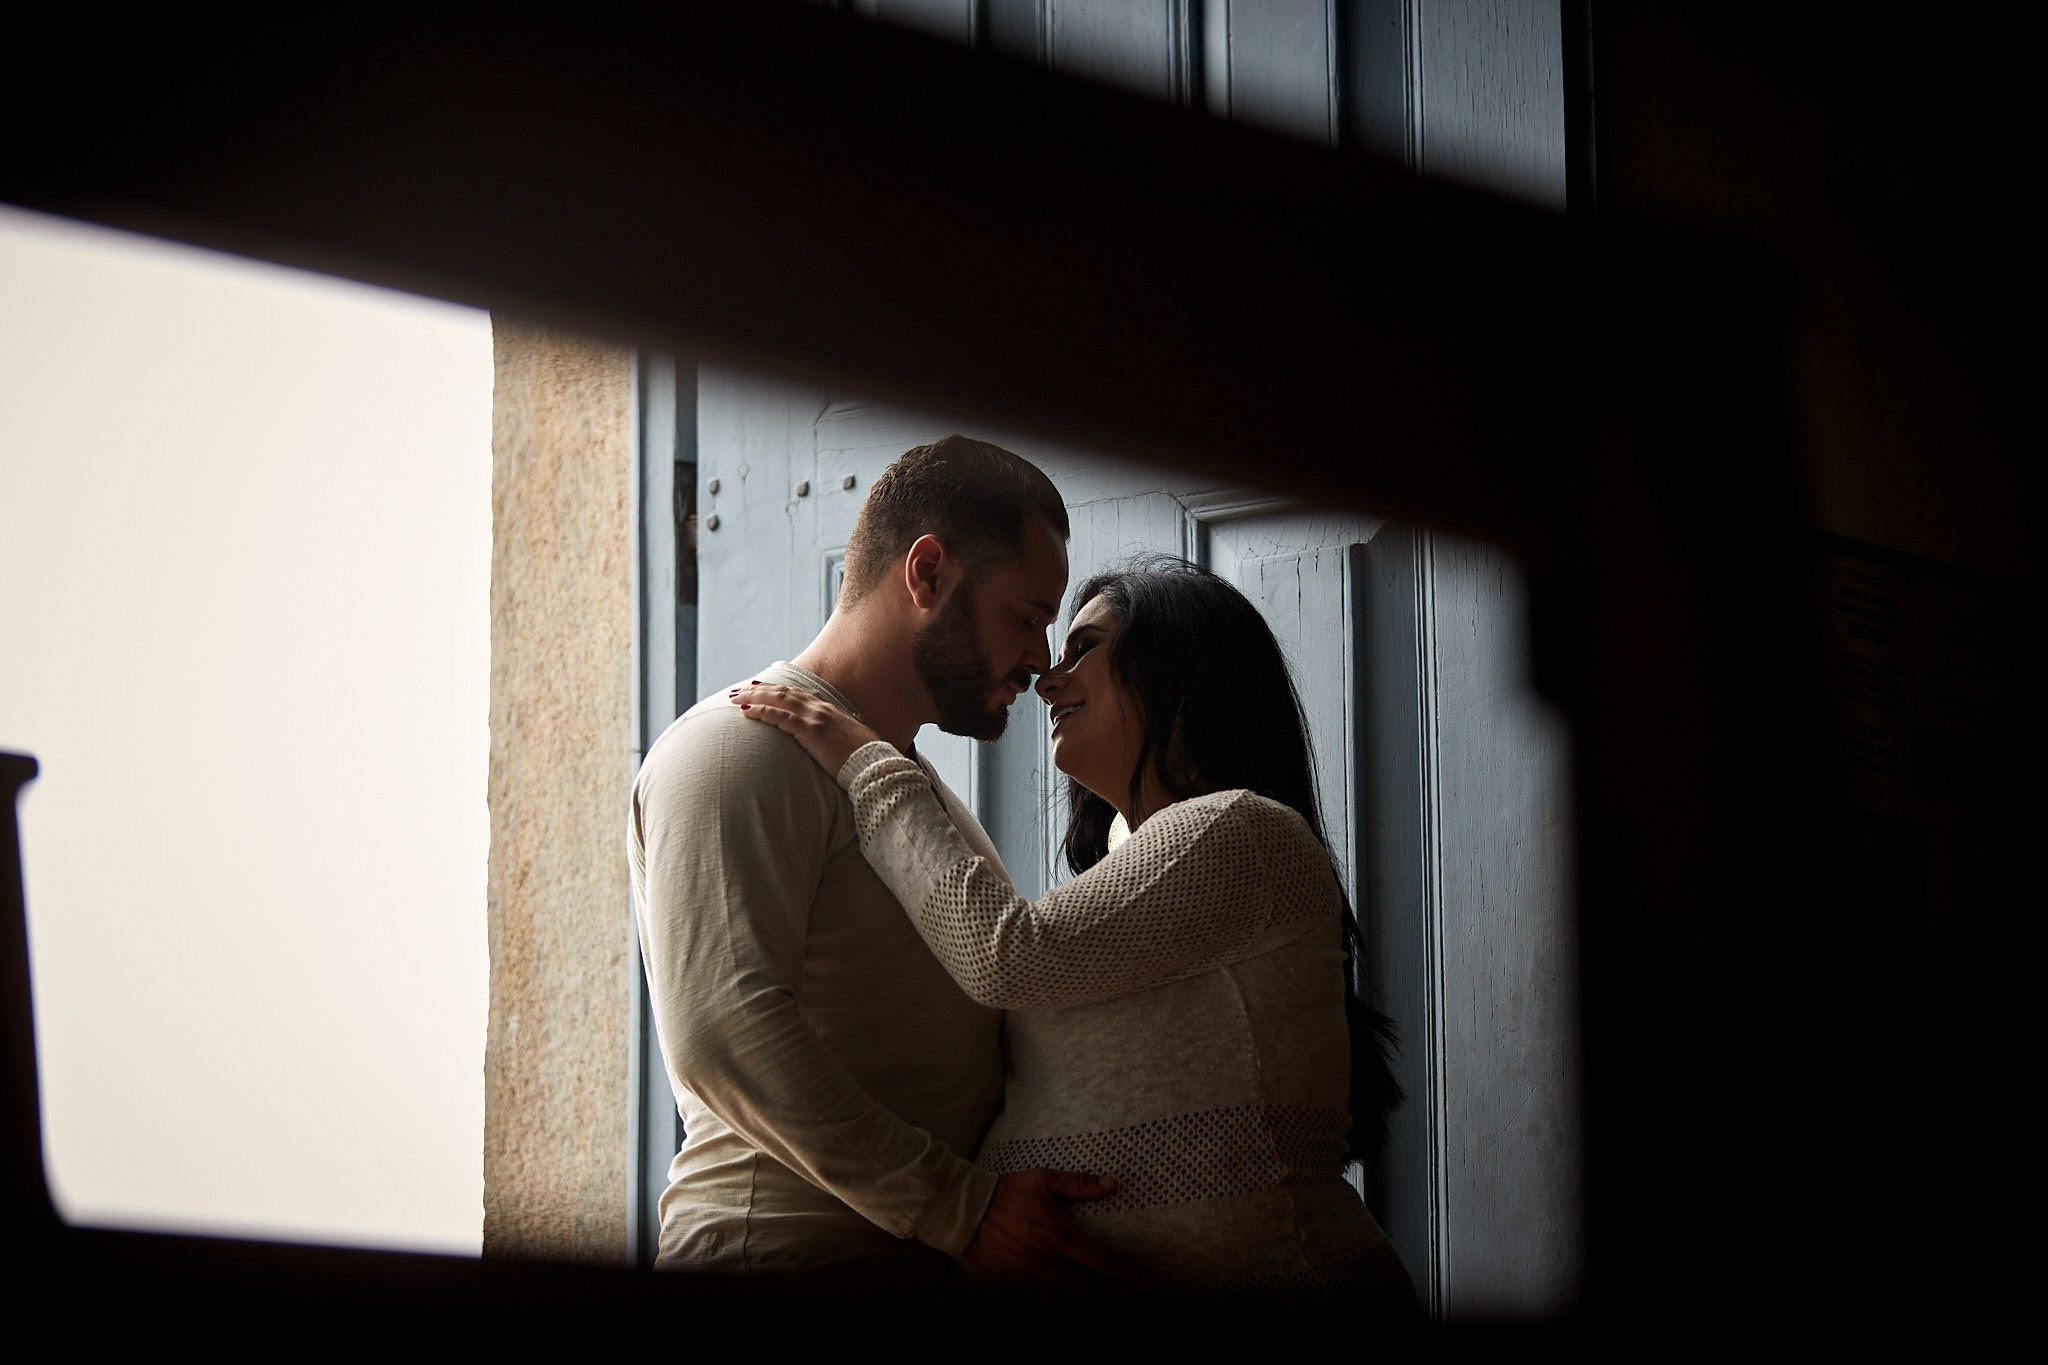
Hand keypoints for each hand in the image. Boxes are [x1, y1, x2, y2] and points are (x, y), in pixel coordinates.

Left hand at [730, 682, 881, 775]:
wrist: (876, 765)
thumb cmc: (865, 760)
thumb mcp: (849, 743)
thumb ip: (835, 739)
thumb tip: (829, 745)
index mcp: (830, 711)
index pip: (798, 695)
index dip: (777, 690)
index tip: (760, 688)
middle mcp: (821, 709)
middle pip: (784, 693)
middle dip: (759, 690)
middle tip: (739, 690)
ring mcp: (816, 718)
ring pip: (778, 700)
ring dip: (754, 697)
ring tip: (734, 698)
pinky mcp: (811, 731)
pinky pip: (781, 717)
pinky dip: (762, 711)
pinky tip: (746, 711)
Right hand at [961, 1168, 1138, 1293]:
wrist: (963, 1210)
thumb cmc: (1006, 1191)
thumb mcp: (1043, 1180)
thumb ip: (1078, 1183)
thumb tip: (1112, 1184)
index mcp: (1057, 1236)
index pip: (1101, 1259)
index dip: (1127, 1271)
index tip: (1147, 1278)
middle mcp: (1045, 1262)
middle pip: (1085, 1291)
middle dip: (1107, 1297)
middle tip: (1124, 1298)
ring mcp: (1025, 1278)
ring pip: (1061, 1301)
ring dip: (1080, 1302)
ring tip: (1096, 1302)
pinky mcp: (1008, 1286)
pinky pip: (1035, 1303)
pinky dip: (1049, 1303)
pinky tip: (1059, 1300)